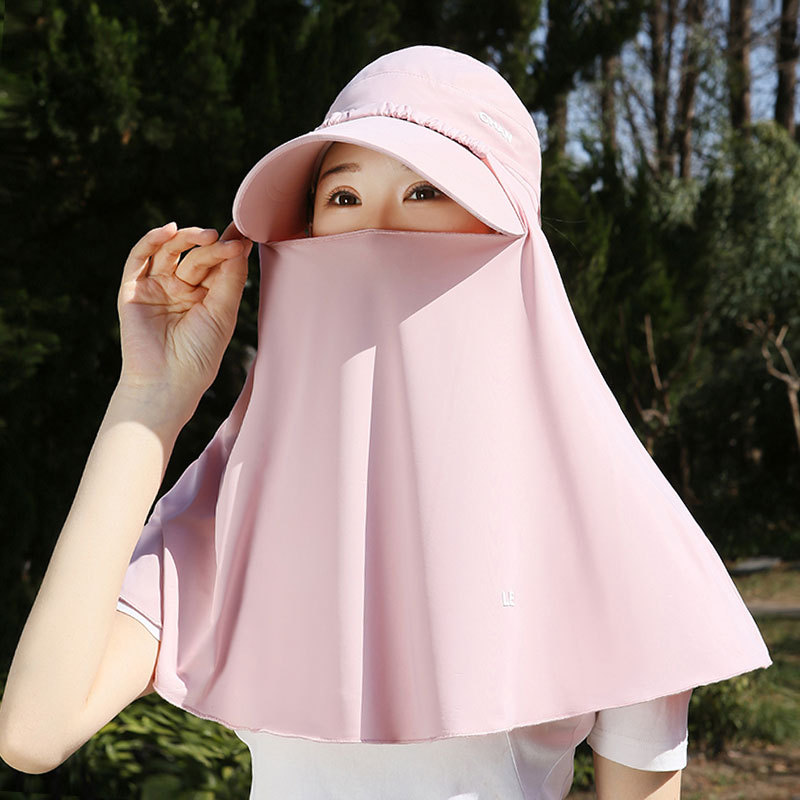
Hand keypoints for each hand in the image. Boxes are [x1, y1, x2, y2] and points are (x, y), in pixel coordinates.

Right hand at [117, 221, 251, 419]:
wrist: (169, 381)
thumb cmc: (200, 354)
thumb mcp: (223, 313)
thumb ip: (231, 278)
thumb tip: (239, 244)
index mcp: (206, 297)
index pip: (217, 264)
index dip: (228, 247)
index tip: (243, 233)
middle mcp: (181, 289)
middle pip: (197, 257)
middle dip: (214, 248)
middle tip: (231, 243)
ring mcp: (157, 288)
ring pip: (170, 252)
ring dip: (188, 238)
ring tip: (208, 235)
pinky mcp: (132, 289)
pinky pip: (140, 258)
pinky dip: (152, 241)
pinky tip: (169, 231)